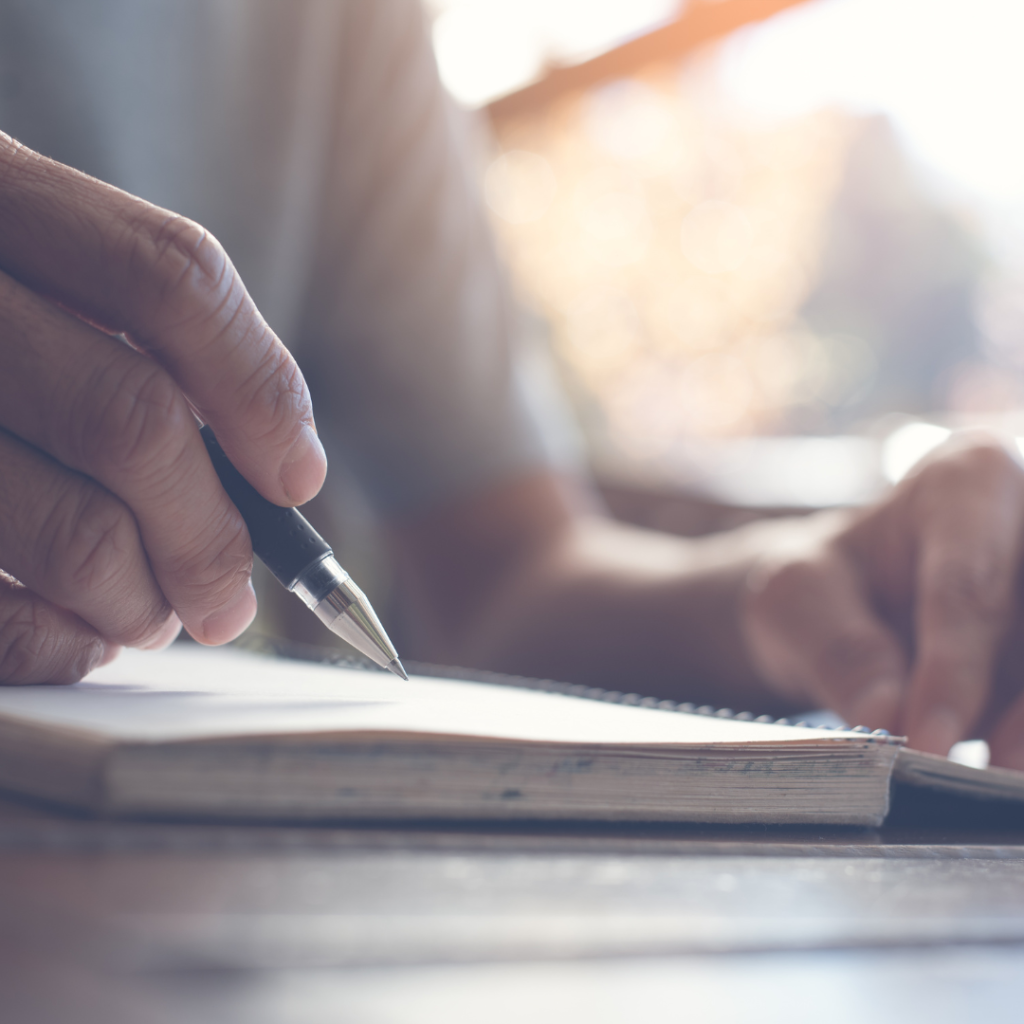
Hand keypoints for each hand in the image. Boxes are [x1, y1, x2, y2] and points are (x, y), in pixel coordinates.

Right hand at [0, 134, 325, 682]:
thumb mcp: (13, 252)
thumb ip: (125, 329)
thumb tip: (280, 468)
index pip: (172, 278)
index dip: (260, 388)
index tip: (297, 478)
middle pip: (132, 419)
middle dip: (210, 535)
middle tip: (230, 599)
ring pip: (72, 530)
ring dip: (142, 600)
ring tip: (157, 616)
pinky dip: (56, 645)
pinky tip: (82, 641)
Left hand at [742, 431, 1023, 766]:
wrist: (854, 604)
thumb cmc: (825, 587)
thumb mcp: (796, 600)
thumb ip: (837, 647)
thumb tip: (888, 714)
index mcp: (971, 479)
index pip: (969, 585)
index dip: (953, 672)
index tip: (925, 742)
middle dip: (1021, 704)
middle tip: (990, 773)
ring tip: (996, 780)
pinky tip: (1009, 768)